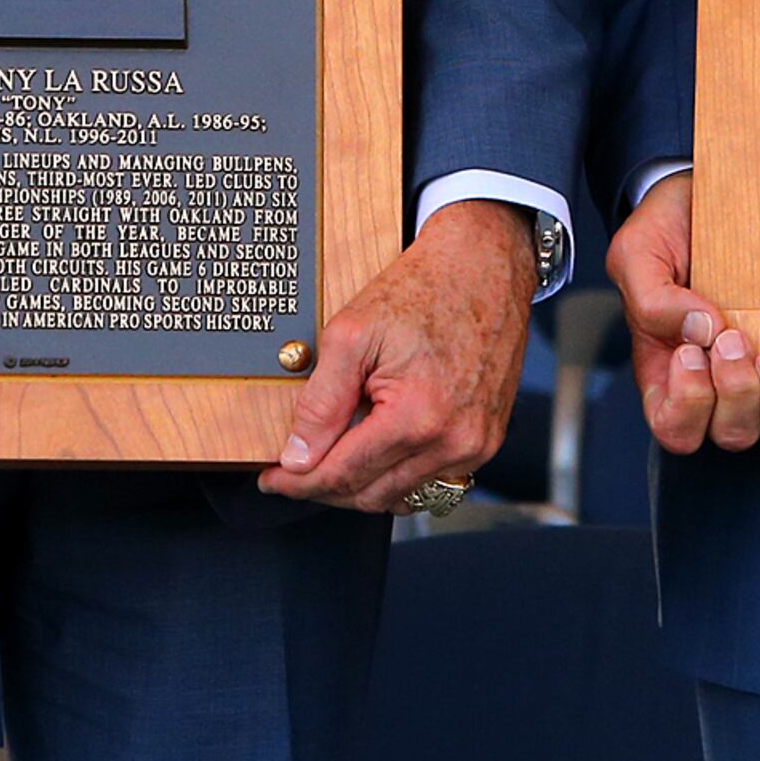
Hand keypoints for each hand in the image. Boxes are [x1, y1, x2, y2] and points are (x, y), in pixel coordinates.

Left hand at [263, 200, 535, 509]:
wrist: (484, 265)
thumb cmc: (424, 289)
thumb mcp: (352, 334)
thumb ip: (320, 403)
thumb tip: (297, 456)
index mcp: (418, 417)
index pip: (342, 475)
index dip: (297, 482)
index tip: (272, 479)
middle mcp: (454, 441)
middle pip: (370, 495)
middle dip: (325, 487)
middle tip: (295, 469)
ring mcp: (477, 445)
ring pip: (401, 496)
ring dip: (362, 485)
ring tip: (335, 454)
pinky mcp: (487, 440)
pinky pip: (433, 480)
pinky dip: (399, 475)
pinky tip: (378, 450)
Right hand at [607, 173, 759, 456]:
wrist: (708, 196)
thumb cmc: (666, 231)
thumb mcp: (639, 254)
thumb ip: (652, 298)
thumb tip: (700, 330)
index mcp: (670, 372)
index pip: (675, 426)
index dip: (688, 405)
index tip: (690, 353)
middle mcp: (717, 385)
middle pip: (730, 433)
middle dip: (737, 394)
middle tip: (735, 339)